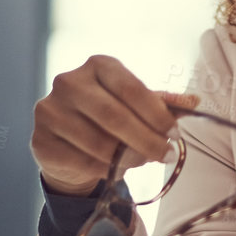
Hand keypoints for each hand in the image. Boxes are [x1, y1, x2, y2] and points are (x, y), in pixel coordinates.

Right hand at [31, 54, 198, 195]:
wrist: (69, 146)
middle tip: (166, 156)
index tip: (175, 134)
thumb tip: (194, 102)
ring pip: (98, 143)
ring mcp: (49, 110)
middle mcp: (69, 81)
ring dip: (127, 158)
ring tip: (141, 161)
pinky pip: (81, 161)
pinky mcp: (40, 139)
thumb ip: (164, 104)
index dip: (156, 114)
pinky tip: (114, 170)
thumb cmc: (109, 120)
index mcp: (98, 65)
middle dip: (146, 140)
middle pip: (115, 116)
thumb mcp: (137, 106)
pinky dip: (104, 170)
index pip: (131, 87)